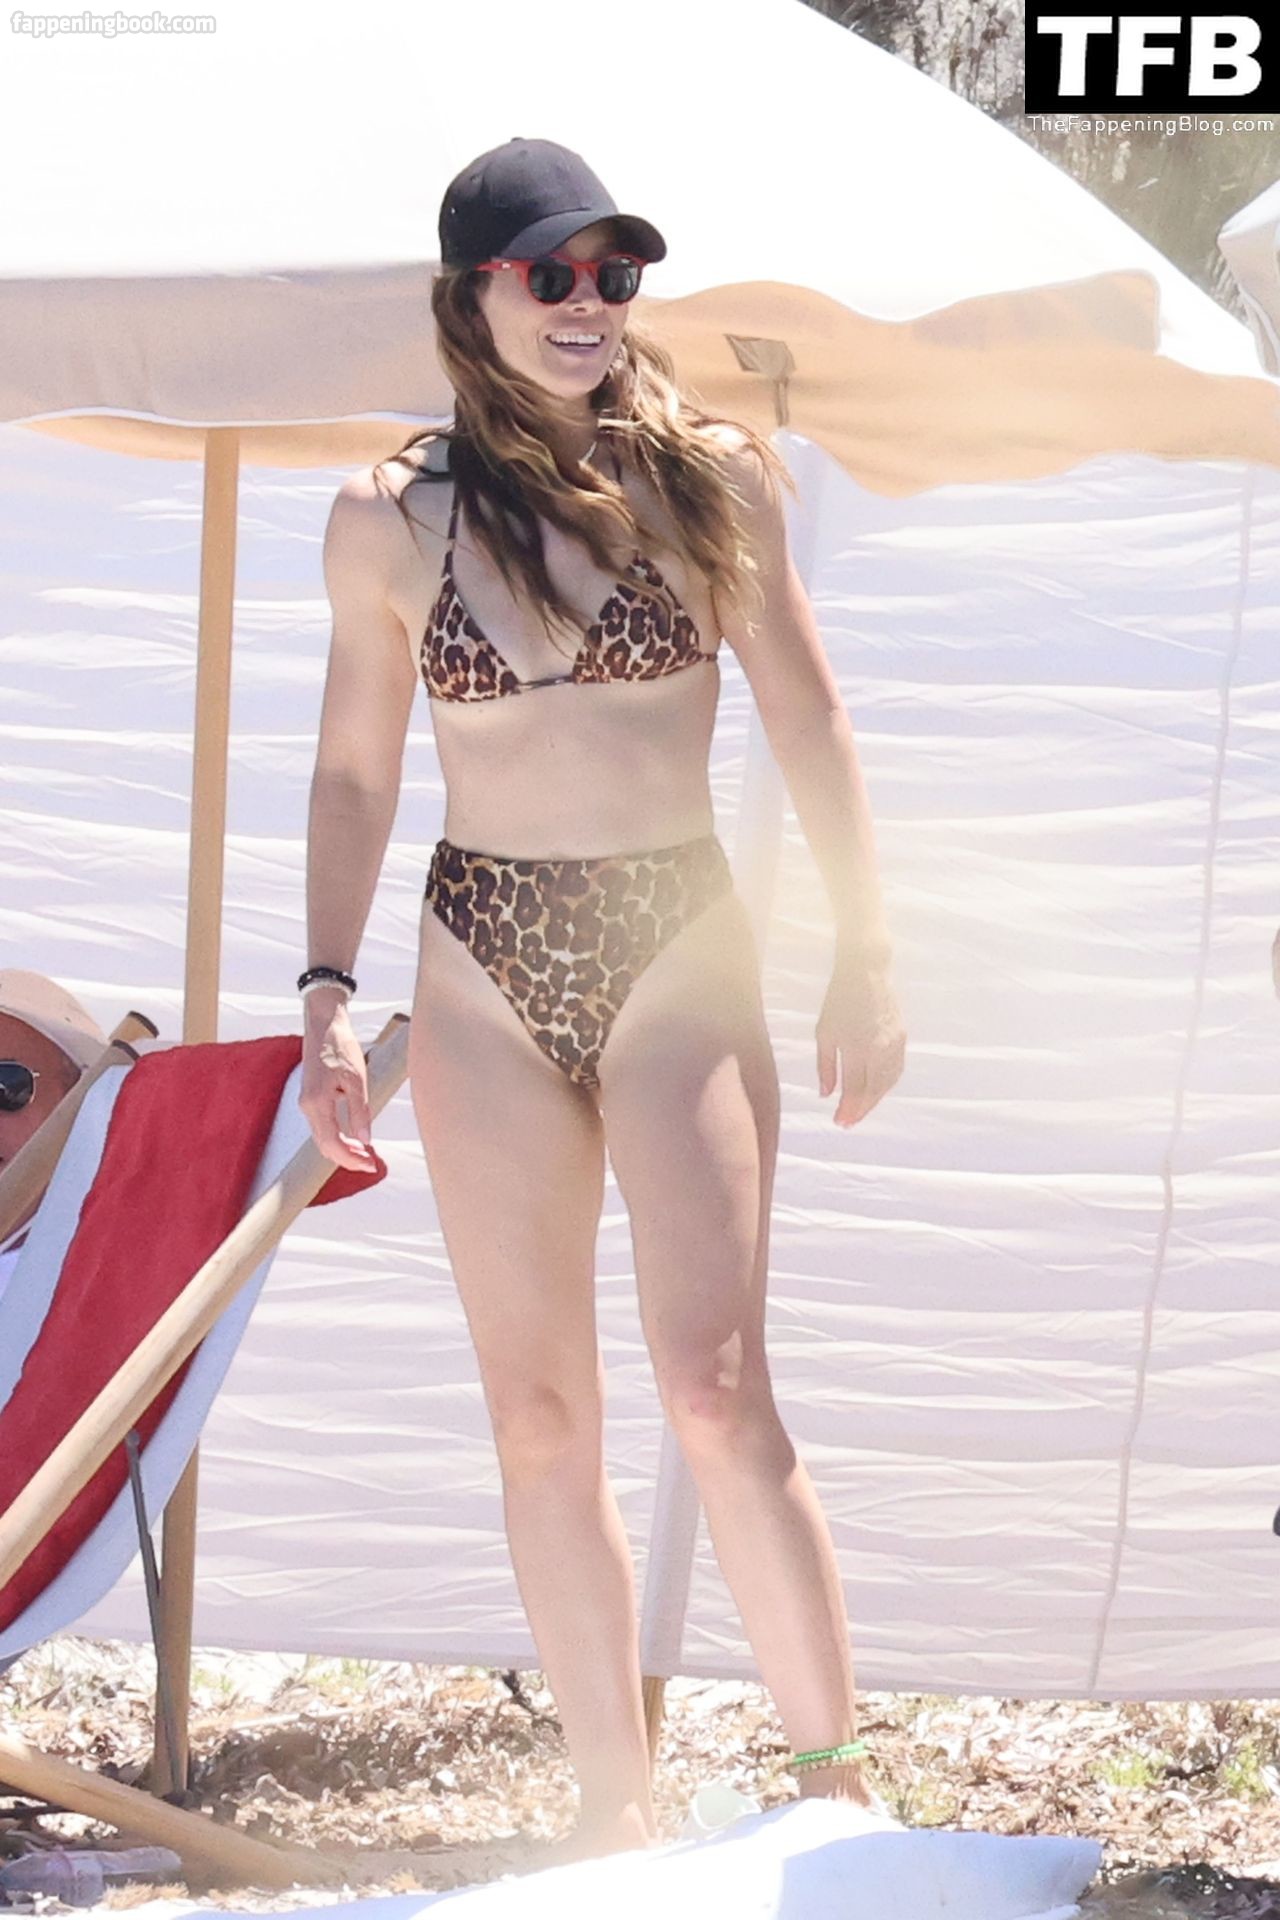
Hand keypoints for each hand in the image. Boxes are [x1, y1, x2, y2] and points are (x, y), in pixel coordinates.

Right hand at [298, 995, 375, 1171]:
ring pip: (321, 1138)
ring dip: (342, 1150)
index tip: (371, 1164)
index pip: (332, 1143)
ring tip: (366, 1155)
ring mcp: (306, 1103)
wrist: (324, 1024)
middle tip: (371, 1163)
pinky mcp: (310, 1098)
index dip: (351, 1158)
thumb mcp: (357, 1078)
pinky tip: (353, 1139)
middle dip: (347, 1159)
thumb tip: (364, 1140)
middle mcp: (307, 1106)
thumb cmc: (341, 1047)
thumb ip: (360, 1111)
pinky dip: (336, 1138)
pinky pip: (321, 1127)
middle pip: (324, 1146)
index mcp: (317, 1102)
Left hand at [815, 951, 905, 1127]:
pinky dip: (886, 1084)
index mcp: (858, 1048)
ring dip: (875, 1100)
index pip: (855, 1089)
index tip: (839, 1121)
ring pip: (888, 1083)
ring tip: (860, 1109)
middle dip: (861, 1109)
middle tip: (848, 1122)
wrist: (867, 973)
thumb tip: (826, 1094)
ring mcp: (895, 1044)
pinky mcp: (902, 1038)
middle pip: (874, 1091)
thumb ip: (826, 1066)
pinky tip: (876, 1090)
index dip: (848, 1109)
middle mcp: (880, 1049)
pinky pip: (896, 1069)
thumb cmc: (839, 1000)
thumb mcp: (824, 1033)